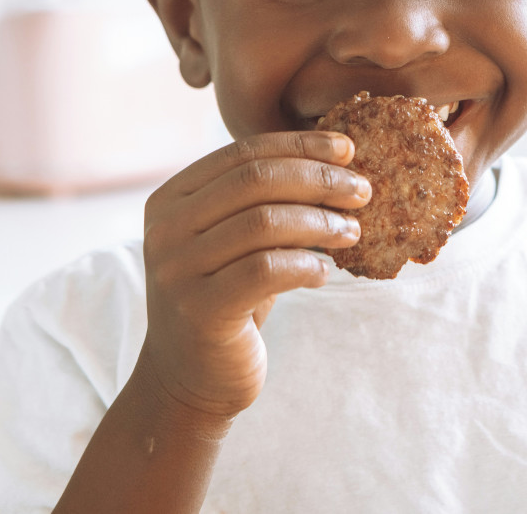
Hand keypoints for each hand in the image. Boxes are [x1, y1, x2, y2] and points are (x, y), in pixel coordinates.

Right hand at [135, 131, 370, 420]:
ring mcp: (177, 270)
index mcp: (172, 199)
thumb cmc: (228, 299)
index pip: (243, 153)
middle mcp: (165, 229)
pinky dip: (307, 265)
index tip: (347, 149)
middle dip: (317, 179)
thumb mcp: (236, 241)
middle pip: (254, 180)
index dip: (299, 147)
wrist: (189, 380)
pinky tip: (325, 273)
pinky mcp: (199, 311)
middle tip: (361, 191)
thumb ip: (264, 202)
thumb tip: (337, 162)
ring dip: (320, 222)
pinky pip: (267, 270)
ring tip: (352, 233)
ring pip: (263, 222)